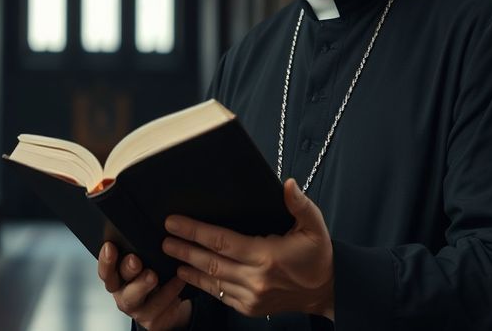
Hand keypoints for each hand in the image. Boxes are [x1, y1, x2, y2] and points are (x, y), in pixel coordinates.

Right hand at [97, 241, 191, 329]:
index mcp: (117, 277)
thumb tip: (144, 224)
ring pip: (135, 298)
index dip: (105, 259)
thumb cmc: (157, 275)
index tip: (110, 246)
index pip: (105, 269)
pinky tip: (179, 280)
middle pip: (116, 283)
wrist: (172, 304)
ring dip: (143, 285)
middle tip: (135, 260)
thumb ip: (141, 250)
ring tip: (154, 275)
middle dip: (126, 269)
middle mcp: (122, 293)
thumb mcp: (148, 262)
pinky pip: (160, 307)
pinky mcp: (152, 321)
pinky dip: (170, 291)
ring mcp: (136, 309)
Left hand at [161, 178, 334, 318]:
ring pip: (211, 281)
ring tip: (171, 254)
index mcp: (267, 256)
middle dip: (184, 248)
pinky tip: (189, 274)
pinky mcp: (249, 307)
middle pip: (210, 262)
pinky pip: (219, 295)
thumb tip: (288, 185)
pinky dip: (202, 284)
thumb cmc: (318, 256)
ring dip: (188, 267)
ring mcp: (251, 297)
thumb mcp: (314, 226)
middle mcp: (256, 279)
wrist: (327, 290)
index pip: (222, 241)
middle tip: (165, 238)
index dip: (195, 231)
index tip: (174, 222)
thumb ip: (300, 204)